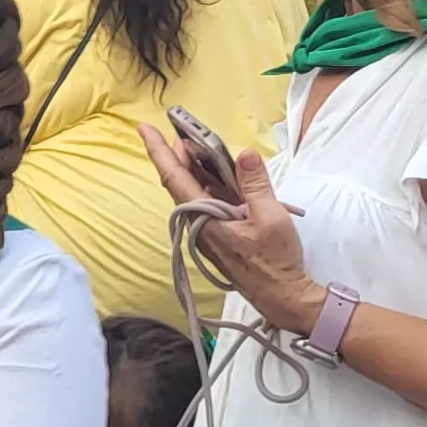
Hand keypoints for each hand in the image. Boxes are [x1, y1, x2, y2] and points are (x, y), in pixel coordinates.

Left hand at [137, 123, 317, 327]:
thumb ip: (255, 184)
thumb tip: (245, 154)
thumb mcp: (271, 217)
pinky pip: (206, 205)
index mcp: (205, 218)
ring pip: (194, 194)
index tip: (145, 129)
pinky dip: (209, 186)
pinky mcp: (217, 238)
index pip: (175, 178)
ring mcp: (206, 233)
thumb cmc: (275, 261)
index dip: (159, 152)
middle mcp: (198, 226)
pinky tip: (221, 176)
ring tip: (202, 147)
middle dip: (179, 155)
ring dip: (196, 169)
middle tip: (183, 130)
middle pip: (181, 183)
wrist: (282, 297)